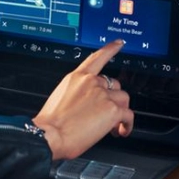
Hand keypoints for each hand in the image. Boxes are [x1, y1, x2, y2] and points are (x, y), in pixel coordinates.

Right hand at [30, 40, 133, 160]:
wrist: (50, 135)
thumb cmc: (50, 124)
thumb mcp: (60, 100)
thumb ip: (77, 95)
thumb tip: (87, 105)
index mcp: (76, 78)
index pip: (96, 58)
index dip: (110, 49)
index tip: (119, 43)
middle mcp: (91, 83)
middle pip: (114, 84)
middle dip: (113, 99)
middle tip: (106, 114)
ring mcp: (103, 95)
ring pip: (123, 99)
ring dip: (120, 112)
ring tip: (113, 126)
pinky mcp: (113, 109)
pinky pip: (128, 115)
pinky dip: (127, 125)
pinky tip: (121, 131)